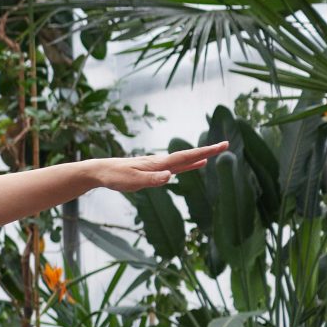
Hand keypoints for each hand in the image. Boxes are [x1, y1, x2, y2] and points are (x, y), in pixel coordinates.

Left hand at [87, 141, 228, 192]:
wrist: (101, 171)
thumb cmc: (115, 177)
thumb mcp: (133, 182)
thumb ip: (152, 180)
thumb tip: (171, 176)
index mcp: (159, 164)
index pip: (186, 157)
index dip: (205, 152)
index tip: (222, 146)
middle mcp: (161, 162)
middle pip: (188, 156)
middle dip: (207, 151)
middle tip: (226, 145)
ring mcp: (158, 165)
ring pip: (183, 160)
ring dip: (199, 158)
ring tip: (213, 155)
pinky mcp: (153, 169)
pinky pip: (175, 166)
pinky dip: (188, 165)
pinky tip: (193, 165)